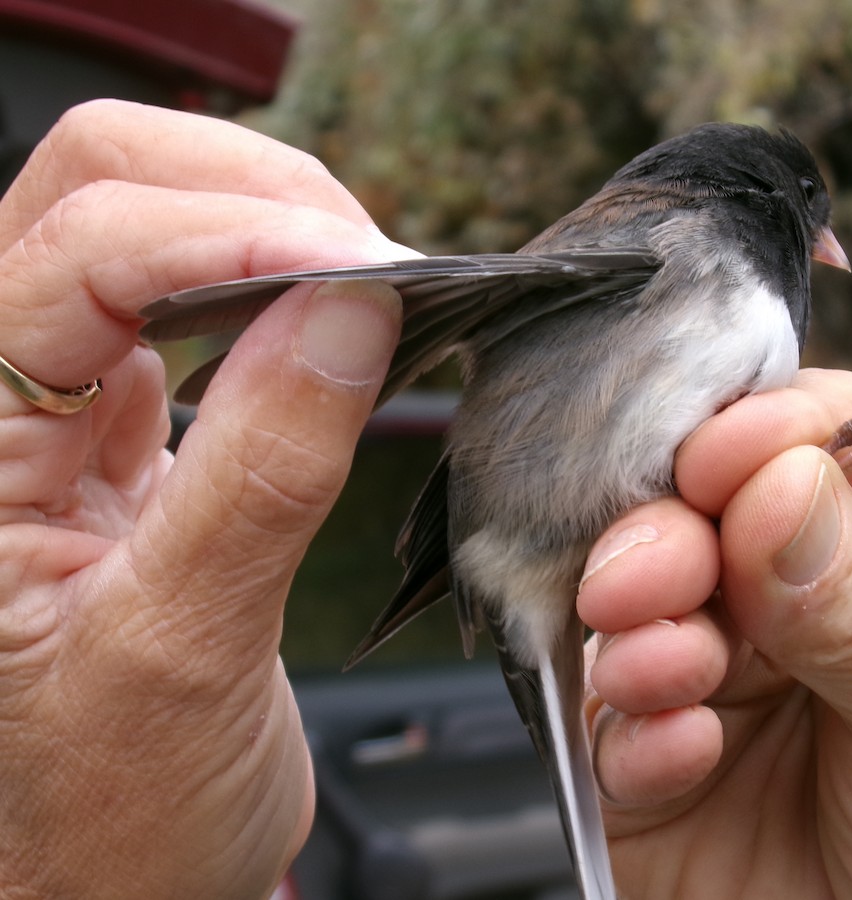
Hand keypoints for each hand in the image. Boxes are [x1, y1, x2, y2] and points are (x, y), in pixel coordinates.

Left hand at [0, 100, 411, 896]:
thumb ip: (263, 474)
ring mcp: (59, 400)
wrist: (115, 870)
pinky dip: (287, 284)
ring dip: (275, 227)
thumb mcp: (184, 649)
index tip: (369, 273)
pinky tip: (346, 321)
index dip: (231, 237)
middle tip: (377, 266)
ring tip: (378, 289)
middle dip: (250, 195)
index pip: (76, 252)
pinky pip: (201, 301)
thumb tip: (348, 312)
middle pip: (96, 184)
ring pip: (152, 223)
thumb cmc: (111, 807)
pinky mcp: (128, 422)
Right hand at [581, 369, 851, 897]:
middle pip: (706, 507)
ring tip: (669, 673)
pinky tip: (680, 755)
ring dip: (638, 630)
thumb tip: (776, 485)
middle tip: (646, 576)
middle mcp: (804, 586)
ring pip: (638, 602)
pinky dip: (630, 729)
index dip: (769, 433)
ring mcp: (726, 669)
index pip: (830, 432)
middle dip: (668, 531)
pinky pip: (611, 718)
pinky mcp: (658, 758)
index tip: (723, 463)